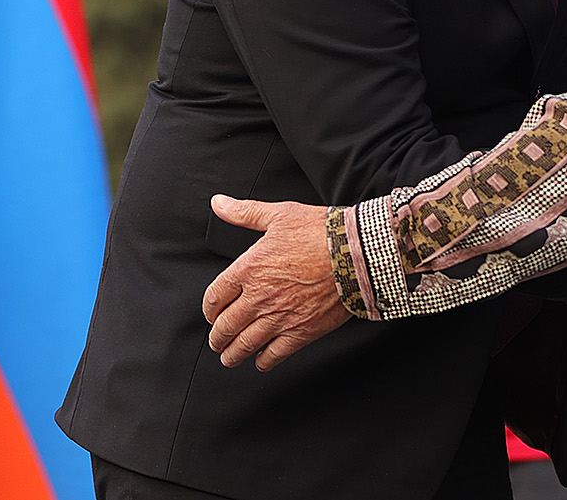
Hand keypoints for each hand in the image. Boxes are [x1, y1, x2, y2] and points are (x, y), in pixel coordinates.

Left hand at [201, 195, 352, 370]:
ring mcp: (279, 317)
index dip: (209, 309)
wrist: (357, 253)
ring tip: (230, 358)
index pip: (214, 298)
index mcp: (248, 269)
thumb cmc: (321, 232)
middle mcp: (259, 298)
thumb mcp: (280, 214)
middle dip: (217, 337)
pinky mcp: (301, 332)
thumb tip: (219, 204)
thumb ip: (245, 212)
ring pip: (244, 345)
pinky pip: (273, 355)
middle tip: (217, 341)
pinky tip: (262, 361)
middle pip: (225, 327)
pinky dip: (263, 362)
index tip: (212, 313)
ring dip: (232, 354)